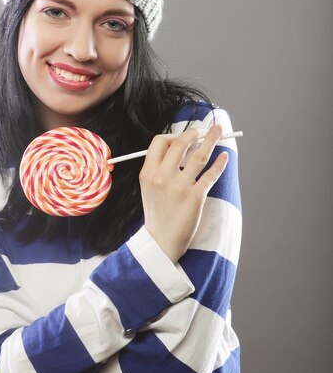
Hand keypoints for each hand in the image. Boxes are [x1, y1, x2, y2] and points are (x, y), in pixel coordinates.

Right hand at [139, 125, 228, 262]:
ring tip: (219, 131)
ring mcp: (179, 187)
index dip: (174, 135)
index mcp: (148, 173)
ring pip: (199, 155)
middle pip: (181, 143)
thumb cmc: (157, 214)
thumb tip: (178, 148)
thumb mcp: (148, 188)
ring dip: (211, 140)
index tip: (184, 137)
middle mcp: (162, 177)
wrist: (161, 241)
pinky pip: (210, 174)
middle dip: (195, 133)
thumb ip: (158, 168)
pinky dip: (220, 163)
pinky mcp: (195, 197)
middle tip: (204, 131)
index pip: (160, 142)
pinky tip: (224, 156)